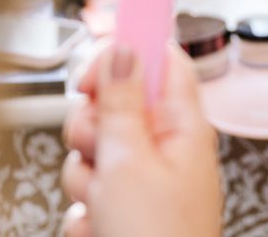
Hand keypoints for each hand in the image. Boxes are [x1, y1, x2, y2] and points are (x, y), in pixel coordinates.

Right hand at [61, 42, 221, 236]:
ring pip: (92, 152)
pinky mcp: (122, 211)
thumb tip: (125, 47)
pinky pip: (86, 192)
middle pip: (114, 105)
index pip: (160, 59)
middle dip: (91, 128)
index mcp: (182, 125)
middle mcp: (166, 149)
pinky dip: (85, 212)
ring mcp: (143, 182)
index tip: (95, 68)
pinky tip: (100, 229)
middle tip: (100, 150)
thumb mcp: (131, 161)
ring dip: (85, 177)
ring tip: (105, 204)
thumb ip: (122, 101)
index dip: (124, 54)